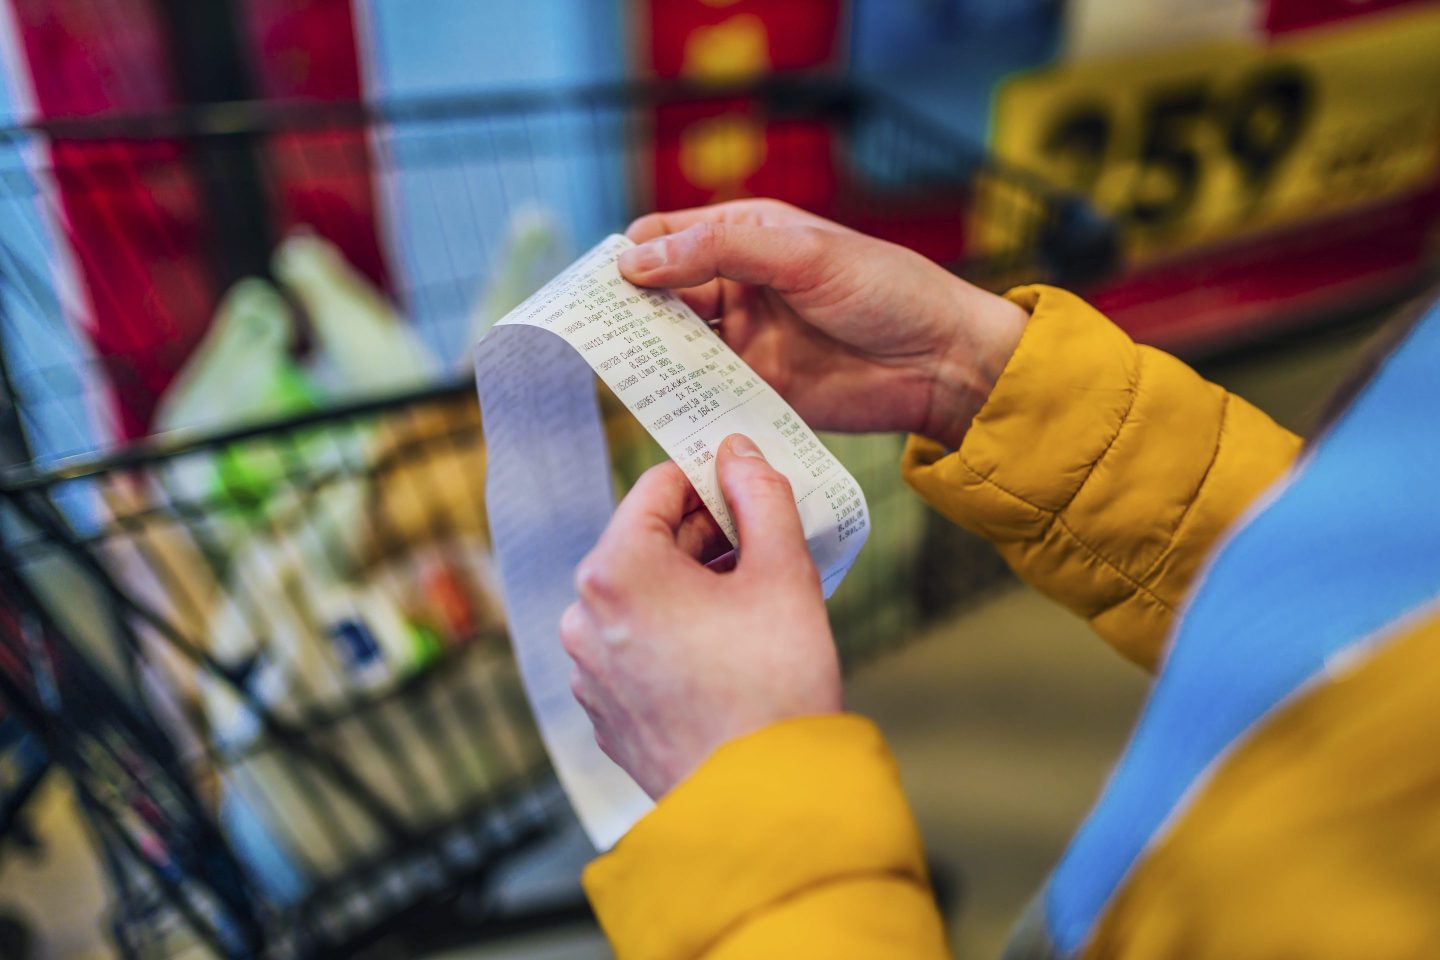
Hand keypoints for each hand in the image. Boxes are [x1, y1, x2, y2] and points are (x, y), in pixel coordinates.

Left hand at [561, 434, 840, 798]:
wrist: (764, 805)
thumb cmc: (775, 685)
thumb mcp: (783, 572)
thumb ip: (761, 495)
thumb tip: (739, 452)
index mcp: (616, 569)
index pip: (657, 486)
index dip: (710, 479)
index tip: (750, 488)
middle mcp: (584, 616)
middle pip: (645, 542)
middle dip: (704, 537)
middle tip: (763, 547)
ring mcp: (587, 670)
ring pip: (639, 597)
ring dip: (690, 588)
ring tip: (751, 605)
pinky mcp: (603, 713)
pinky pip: (635, 648)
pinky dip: (674, 636)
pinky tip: (725, 655)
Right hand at [620, 199, 1027, 448]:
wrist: (943, 362)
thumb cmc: (885, 290)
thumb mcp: (801, 254)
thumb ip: (718, 251)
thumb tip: (634, 260)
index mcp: (746, 236)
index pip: (665, 237)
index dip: (629, 256)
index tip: (598, 284)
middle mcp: (737, 286)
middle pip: (659, 295)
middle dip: (627, 310)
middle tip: (594, 333)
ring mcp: (744, 341)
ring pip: (674, 346)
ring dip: (648, 355)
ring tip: (618, 368)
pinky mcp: (756, 390)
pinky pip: (704, 392)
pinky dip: (679, 397)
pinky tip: (659, 403)